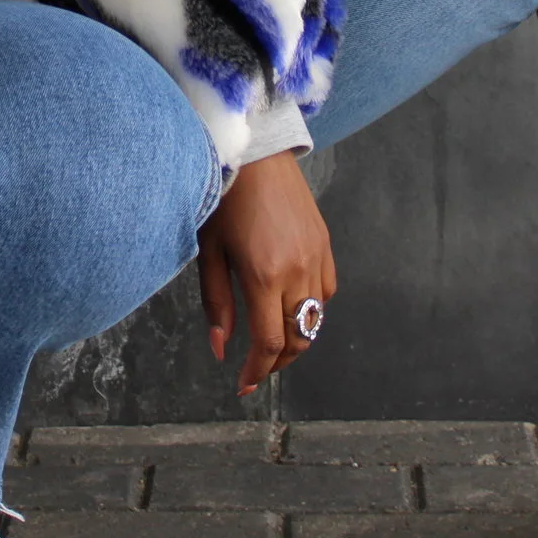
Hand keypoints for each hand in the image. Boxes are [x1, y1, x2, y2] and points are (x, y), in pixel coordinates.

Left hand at [196, 151, 336, 395]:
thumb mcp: (210, 253)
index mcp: (264, 276)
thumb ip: (217, 304)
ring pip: (316, 317)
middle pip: (298, 338)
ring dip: (296, 337)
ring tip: (272, 340)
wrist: (254, 151)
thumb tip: (220, 350)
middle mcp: (297, 270)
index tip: (243, 386)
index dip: (257, 372)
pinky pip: (327, 289)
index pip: (269, 344)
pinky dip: (312, 307)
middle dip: (278, 361)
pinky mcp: (325, 242)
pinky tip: (291, 305)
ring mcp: (316, 256)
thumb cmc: (221, 199)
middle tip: (257, 368)